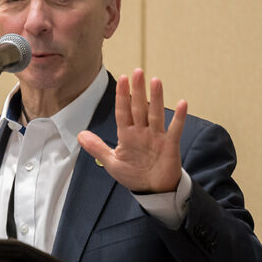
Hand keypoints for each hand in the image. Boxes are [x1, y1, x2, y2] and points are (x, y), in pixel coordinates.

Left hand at [77, 68, 186, 193]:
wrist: (152, 190)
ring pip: (156, 114)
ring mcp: (156, 137)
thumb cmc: (133, 174)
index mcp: (127, 135)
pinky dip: (178, 118)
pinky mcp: (170, 145)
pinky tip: (182, 103)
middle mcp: (142, 132)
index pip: (123, 111)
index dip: (122, 96)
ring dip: (156, 98)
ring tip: (155, 81)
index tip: (121, 79)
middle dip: (137, 91)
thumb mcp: (112, 162)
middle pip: (139, 108)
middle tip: (137, 72)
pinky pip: (174, 130)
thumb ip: (97, 148)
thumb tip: (79, 135)